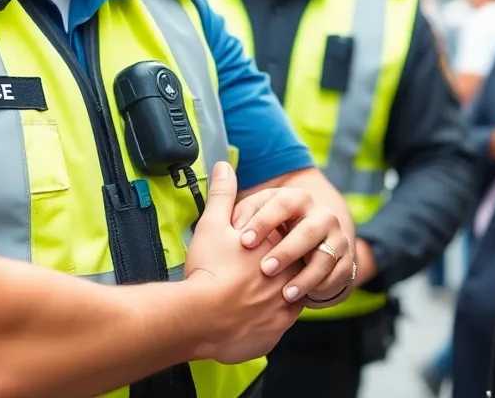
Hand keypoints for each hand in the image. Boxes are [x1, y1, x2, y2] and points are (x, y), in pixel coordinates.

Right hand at [184, 162, 303, 364]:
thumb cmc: (208, 268)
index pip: (284, 237)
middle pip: (292, 264)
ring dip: (279, 292)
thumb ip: (223, 194)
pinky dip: (272, 315)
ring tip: (254, 294)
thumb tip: (224, 166)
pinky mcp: (279, 328)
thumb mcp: (212, 224)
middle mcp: (288, 272)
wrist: (202, 316)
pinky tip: (254, 314)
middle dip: (277, 266)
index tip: (250, 247)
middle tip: (250, 272)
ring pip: (291, 293)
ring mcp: (285, 303)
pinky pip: (284, 320)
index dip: (267, 240)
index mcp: (275, 245)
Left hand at [229, 186, 352, 305]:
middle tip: (265, 269)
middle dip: (286, 252)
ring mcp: (337, 238)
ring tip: (284, 292)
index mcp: (297, 199)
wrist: (301, 257)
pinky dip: (319, 287)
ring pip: (325, 256)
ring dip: (305, 276)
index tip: (243, 242)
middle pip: (308, 230)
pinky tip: (302, 298)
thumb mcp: (251, 219)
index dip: (263, 221)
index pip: (282, 203)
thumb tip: (228, 199)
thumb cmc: (267, 234)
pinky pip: (337, 275)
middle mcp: (321, 215)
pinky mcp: (346, 262)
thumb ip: (237, 209)